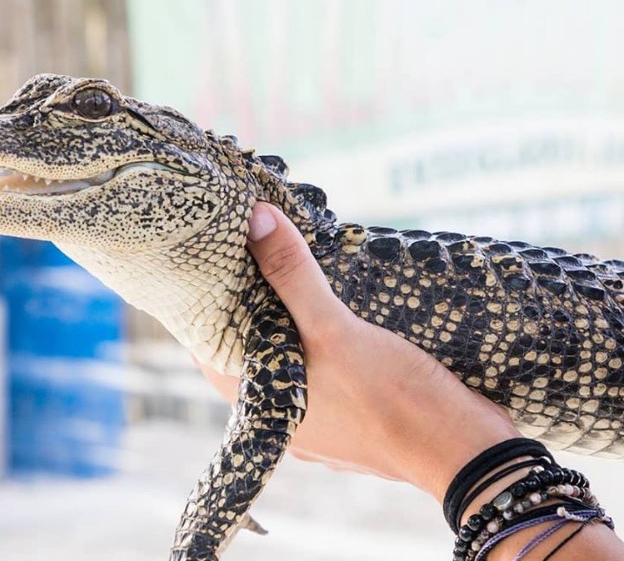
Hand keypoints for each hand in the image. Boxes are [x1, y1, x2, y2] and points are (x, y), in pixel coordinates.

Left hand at [200, 202, 519, 500]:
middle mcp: (278, 411)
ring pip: (287, 353)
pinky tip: (334, 306)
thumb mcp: (334, 328)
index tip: (216, 260)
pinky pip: (319, 364)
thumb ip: (291, 275)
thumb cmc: (392, 399)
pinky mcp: (347, 410)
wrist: (463, 450)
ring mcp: (314, 414)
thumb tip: (254, 220)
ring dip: (290, 315)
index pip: (210, 344)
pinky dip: (319, 335)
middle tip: (257, 249)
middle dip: (253, 301)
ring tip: (293, 267)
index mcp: (259, 398)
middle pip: (249, 345)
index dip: (208, 302)